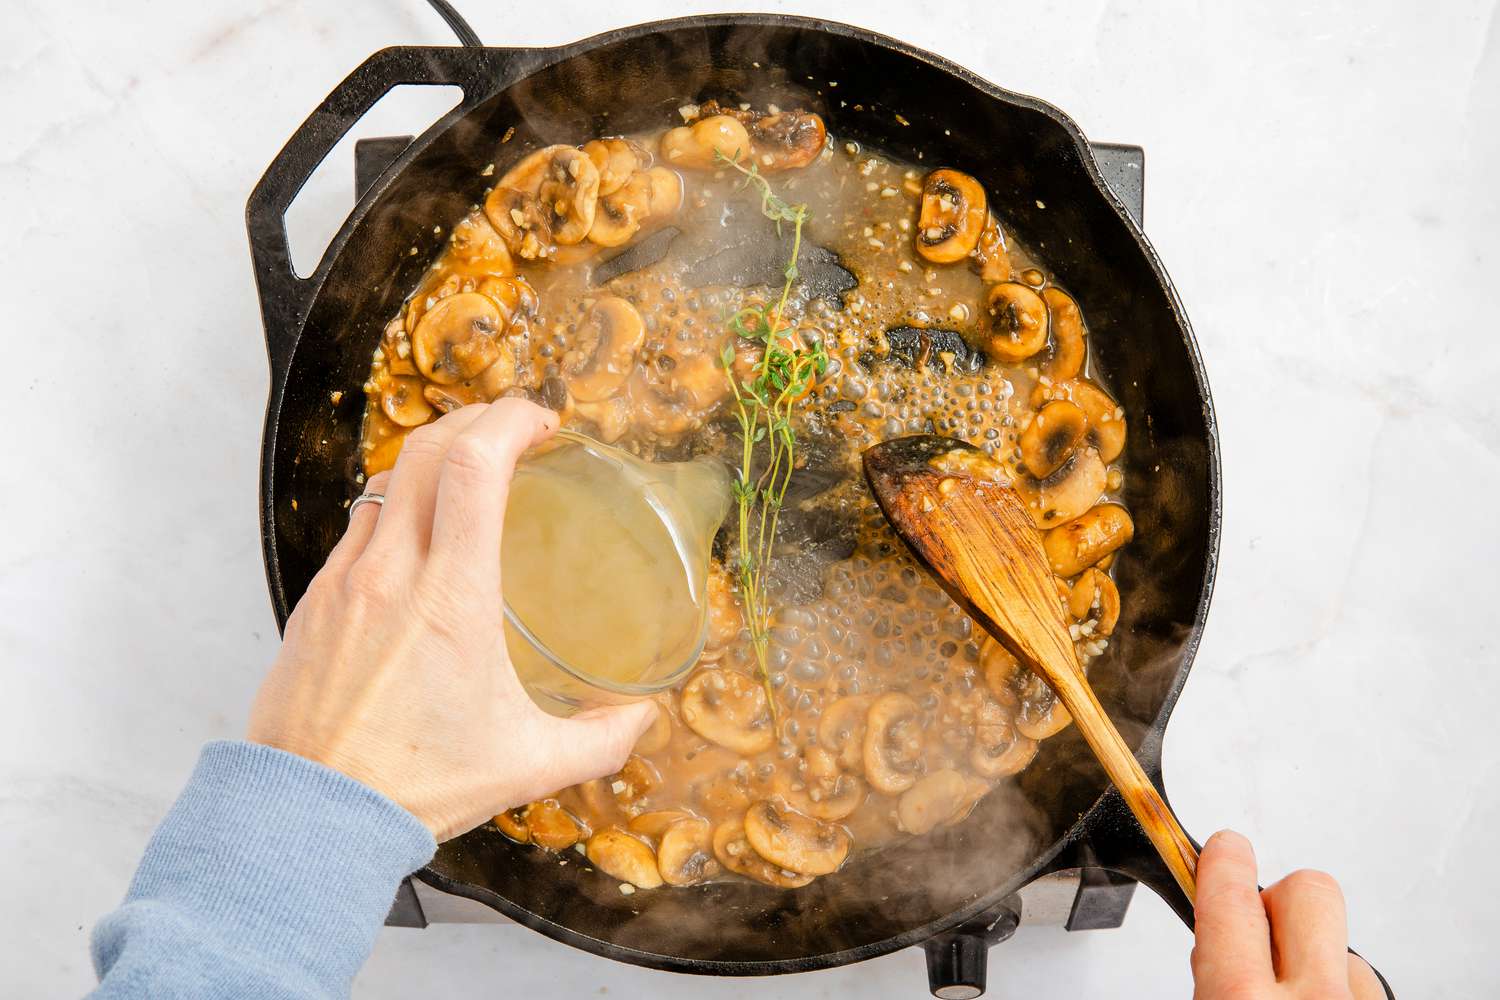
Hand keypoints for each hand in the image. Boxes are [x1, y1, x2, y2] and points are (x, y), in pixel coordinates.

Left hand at [247, 400, 656, 841]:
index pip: (474, 466)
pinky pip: (357, 527)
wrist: (309, 815)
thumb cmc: (414, 786)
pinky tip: (419, 539)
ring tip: (468, 476)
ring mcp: (345, 582)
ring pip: (386, 480)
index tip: (542, 422)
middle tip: (513, 431)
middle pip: (426, 448)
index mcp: (451, 597)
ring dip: (431, 460)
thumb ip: (599, 740)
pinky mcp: (314, 602)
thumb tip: (642, 719)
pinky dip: (395, 508)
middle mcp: (392, 573)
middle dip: (475, 419)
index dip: (511, 421)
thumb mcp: (526, 765)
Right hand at [1191, 830, 1385, 998]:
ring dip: (1319, 963)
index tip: (1224, 849)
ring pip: (1346, 950)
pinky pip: (1369, 990)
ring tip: (1295, 998)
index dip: (1226, 862)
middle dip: (1283, 897)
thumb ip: (1215, 983)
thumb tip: (1215, 952)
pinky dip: (1345, 994)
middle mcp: (1315, 999)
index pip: (1232, 896)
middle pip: (1311, 891)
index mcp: (1244, 999)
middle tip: (1262, 928)